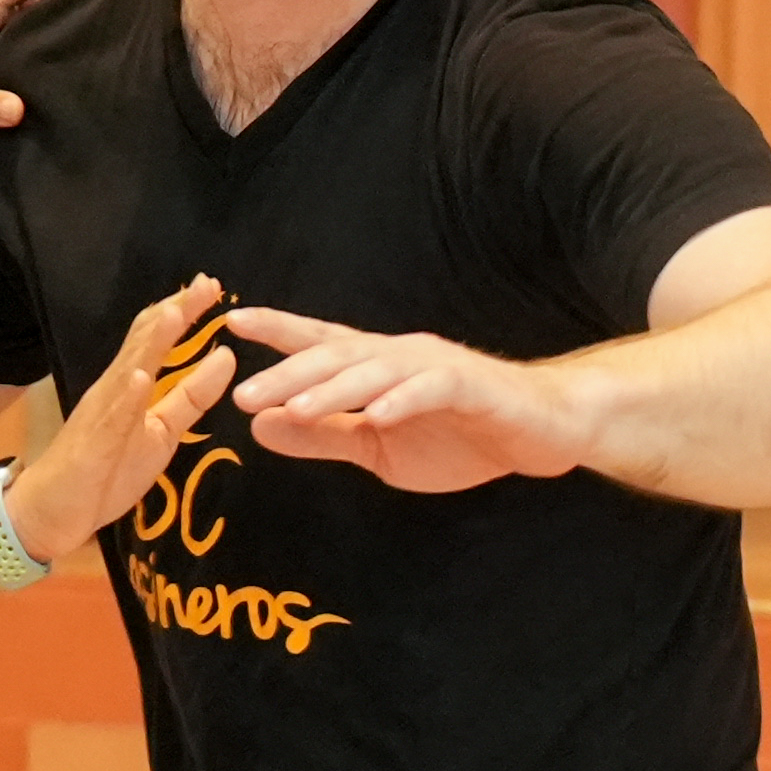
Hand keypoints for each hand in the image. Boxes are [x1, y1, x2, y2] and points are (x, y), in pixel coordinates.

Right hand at [3, 272, 234, 568]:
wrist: (54, 510)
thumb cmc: (107, 471)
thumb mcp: (163, 432)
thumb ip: (191, 397)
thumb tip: (226, 357)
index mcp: (131, 386)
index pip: (157, 338)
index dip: (184, 311)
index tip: (213, 288)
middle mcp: (115, 389)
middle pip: (144, 341)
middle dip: (175, 311)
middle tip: (208, 283)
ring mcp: (102, 413)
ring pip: (128, 369)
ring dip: (151, 341)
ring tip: (176, 312)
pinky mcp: (93, 443)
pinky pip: (111, 417)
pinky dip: (126, 395)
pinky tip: (140, 377)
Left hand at [220, 307, 594, 494]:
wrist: (538, 433)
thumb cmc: (460, 434)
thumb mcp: (376, 447)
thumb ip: (322, 436)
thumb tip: (260, 426)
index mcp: (374, 368)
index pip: (318, 344)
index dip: (277, 331)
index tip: (232, 323)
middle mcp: (398, 356)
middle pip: (335, 358)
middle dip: (288, 374)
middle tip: (244, 395)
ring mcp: (434, 368)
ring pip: (375, 371)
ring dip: (335, 389)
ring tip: (298, 408)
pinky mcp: (470, 387)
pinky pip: (430, 390)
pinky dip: (403, 400)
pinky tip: (378, 415)